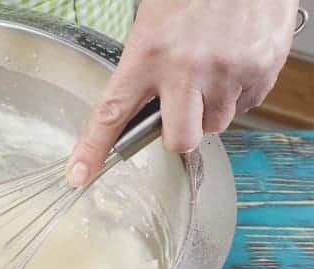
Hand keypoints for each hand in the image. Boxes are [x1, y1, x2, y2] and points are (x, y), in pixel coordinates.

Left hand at [67, 0, 298, 185]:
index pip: (112, 113)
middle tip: (181, 111)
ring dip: (210, 109)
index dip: (94, 149)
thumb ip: (143, 69)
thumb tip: (137, 110)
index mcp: (148, 54)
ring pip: (216, 125)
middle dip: (180, 135)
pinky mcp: (260, 72)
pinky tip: (233, 64)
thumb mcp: (152, 24)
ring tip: (211, 71)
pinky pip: (245, 107)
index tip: (80, 174)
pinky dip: (237, 94)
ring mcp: (226, 73)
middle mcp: (186, 68)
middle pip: (179, 140)